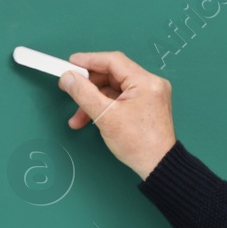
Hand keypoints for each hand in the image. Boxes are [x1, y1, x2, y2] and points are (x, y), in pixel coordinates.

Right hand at [58, 50, 177, 180]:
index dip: (89, 60)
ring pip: (114, 89)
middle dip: (89, 86)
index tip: (70, 64)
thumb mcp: (105, 117)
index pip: (113, 61)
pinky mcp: (146, 106)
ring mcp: (149, 95)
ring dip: (94, 100)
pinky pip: (120, 99)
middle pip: (112, 75)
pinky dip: (105, 107)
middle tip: (68, 89)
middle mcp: (150, 84)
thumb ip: (84, 94)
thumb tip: (68, 77)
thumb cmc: (138, 144)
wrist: (158, 167)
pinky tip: (90, 118)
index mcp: (145, 82)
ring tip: (77, 118)